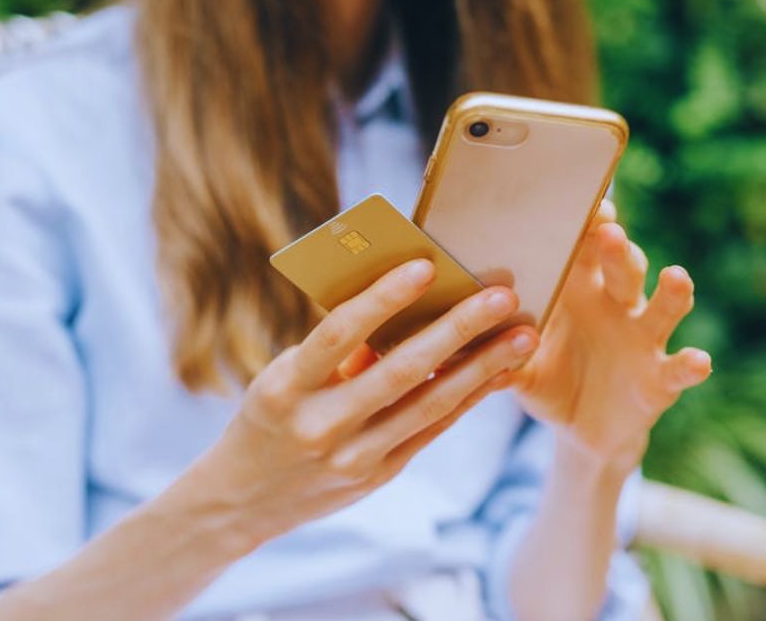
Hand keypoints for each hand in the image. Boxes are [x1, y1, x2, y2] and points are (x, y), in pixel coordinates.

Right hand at [187, 259, 540, 545]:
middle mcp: (319, 425)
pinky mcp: (377, 474)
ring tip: (523, 336)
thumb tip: (402, 305)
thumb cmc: (270, 415)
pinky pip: (431, 429)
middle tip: (502, 295)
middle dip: (457, 329)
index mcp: (284, 387)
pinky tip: (498, 373)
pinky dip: (467, 398)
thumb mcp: (283, 379)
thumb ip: (336, 351)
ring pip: (428, 404)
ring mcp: (351, 457)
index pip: (338, 334)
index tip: (426, 266)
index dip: (382, 299)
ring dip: (482, 368)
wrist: (243, 499)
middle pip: (399, 370)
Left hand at [515, 200, 711, 467]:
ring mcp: (642, 339)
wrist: (579, 429)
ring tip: (675, 277)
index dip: (586, 223)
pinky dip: (691, 365)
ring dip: (671, 293)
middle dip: (617, 249)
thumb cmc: (545, 378)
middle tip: (608, 232)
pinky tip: (698, 360)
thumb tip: (445, 342)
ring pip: (662, 308)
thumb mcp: (516, 365)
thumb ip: (492, 351)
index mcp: (577, 290)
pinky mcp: (659, 378)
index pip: (584, 247)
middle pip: (623, 266)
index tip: (582, 203)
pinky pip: (678, 368)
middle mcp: (614, 305)